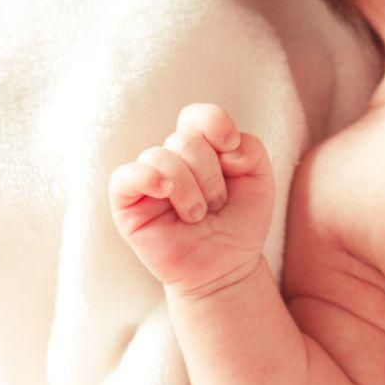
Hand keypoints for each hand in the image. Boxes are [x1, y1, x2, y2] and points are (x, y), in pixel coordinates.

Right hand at [108, 102, 276, 296]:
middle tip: (217, 204)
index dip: (214, 122)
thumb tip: (224, 144)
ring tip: (198, 215)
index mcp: (200, 149)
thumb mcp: (260, 180)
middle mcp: (170, 160)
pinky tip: (166, 192)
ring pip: (160, 156)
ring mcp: (147, 181)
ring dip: (188, 187)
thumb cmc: (240, 223)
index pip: (196, 116)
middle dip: (210, 173)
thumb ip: (251, 148)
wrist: (226, 268)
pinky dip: (146, 178)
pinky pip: (124, 177)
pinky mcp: (127, 205)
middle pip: (185, 139)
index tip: (232, 146)